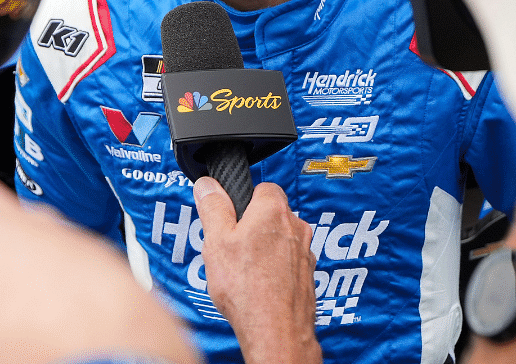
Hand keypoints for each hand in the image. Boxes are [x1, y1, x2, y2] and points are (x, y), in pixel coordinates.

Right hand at [193, 177, 321, 363]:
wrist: (275, 330)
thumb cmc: (247, 288)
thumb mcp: (216, 240)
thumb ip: (213, 207)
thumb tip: (208, 185)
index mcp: (274, 210)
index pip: (263, 187)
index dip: (244, 200)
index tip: (230, 216)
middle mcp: (296, 228)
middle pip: (271, 215)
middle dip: (252, 226)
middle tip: (231, 247)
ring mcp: (305, 253)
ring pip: (280, 240)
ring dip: (264, 249)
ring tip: (242, 271)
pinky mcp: (307, 277)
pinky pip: (287, 263)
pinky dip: (274, 270)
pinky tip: (257, 285)